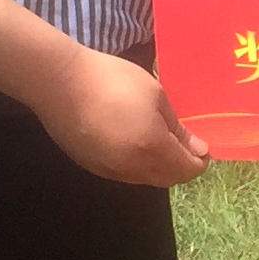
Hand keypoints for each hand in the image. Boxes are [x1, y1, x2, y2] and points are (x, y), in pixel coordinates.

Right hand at [33, 46, 209, 186]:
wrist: (57, 82)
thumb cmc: (112, 80)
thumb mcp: (154, 95)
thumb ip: (177, 127)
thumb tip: (197, 148)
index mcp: (151, 148)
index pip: (187, 170)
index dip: (199, 160)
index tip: (201, 144)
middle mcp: (131, 168)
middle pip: (168, 179)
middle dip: (181, 165)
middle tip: (182, 142)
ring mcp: (108, 170)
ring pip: (145, 179)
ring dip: (159, 167)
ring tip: (158, 140)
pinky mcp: (90, 166)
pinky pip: (124, 174)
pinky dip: (137, 165)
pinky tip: (133, 142)